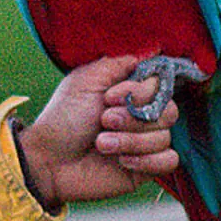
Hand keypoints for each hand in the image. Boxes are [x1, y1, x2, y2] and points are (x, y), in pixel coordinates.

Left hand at [15, 56, 179, 206]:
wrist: (49, 159)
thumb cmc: (64, 118)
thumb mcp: (85, 81)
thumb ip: (117, 65)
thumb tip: (152, 52)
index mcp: (129, 93)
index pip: (160, 85)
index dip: (140, 91)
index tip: (108, 97)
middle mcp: (141, 116)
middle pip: (170, 111)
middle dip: (134, 118)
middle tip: (104, 120)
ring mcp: (144, 142)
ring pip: (165, 136)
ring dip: (131, 140)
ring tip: (101, 143)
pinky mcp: (145, 168)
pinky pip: (169, 161)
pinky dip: (147, 160)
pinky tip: (122, 161)